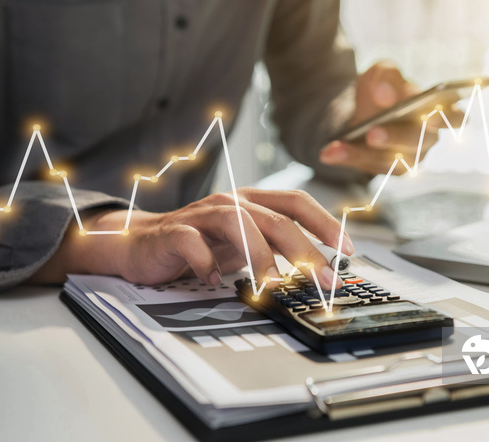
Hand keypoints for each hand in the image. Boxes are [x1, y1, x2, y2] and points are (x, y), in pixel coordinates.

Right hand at [32, 188, 353, 288]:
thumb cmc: (199, 243)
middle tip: (323, 279)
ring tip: (272, 285)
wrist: (141, 244)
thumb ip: (274, 248)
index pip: (296, 202)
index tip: (347, 248)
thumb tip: (318, 268)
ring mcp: (202, 215)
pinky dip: (206, 261)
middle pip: (275, 218)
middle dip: (305, 250)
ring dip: (260, 256)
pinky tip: (213, 279)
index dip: (324, 222)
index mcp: (251, 202)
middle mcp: (230, 202)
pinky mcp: (174, 232)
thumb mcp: (243, 244)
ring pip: (239, 224)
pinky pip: (192, 242)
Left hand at [320, 60, 462, 174]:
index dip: (447, 117)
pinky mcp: (386, 169)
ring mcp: (408, 158)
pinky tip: (329, 152)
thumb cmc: (381, 90)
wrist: (357, 110)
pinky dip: (347, 158)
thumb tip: (386, 94)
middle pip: (418, 142)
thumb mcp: (381, 73)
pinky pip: (368, 167)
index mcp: (437, 110)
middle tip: (374, 132)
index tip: (430, 114)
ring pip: (390, 161)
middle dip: (395, 137)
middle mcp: (428, 138)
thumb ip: (387, 76)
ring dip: (363, 153)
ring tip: (338, 146)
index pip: (455, 117)